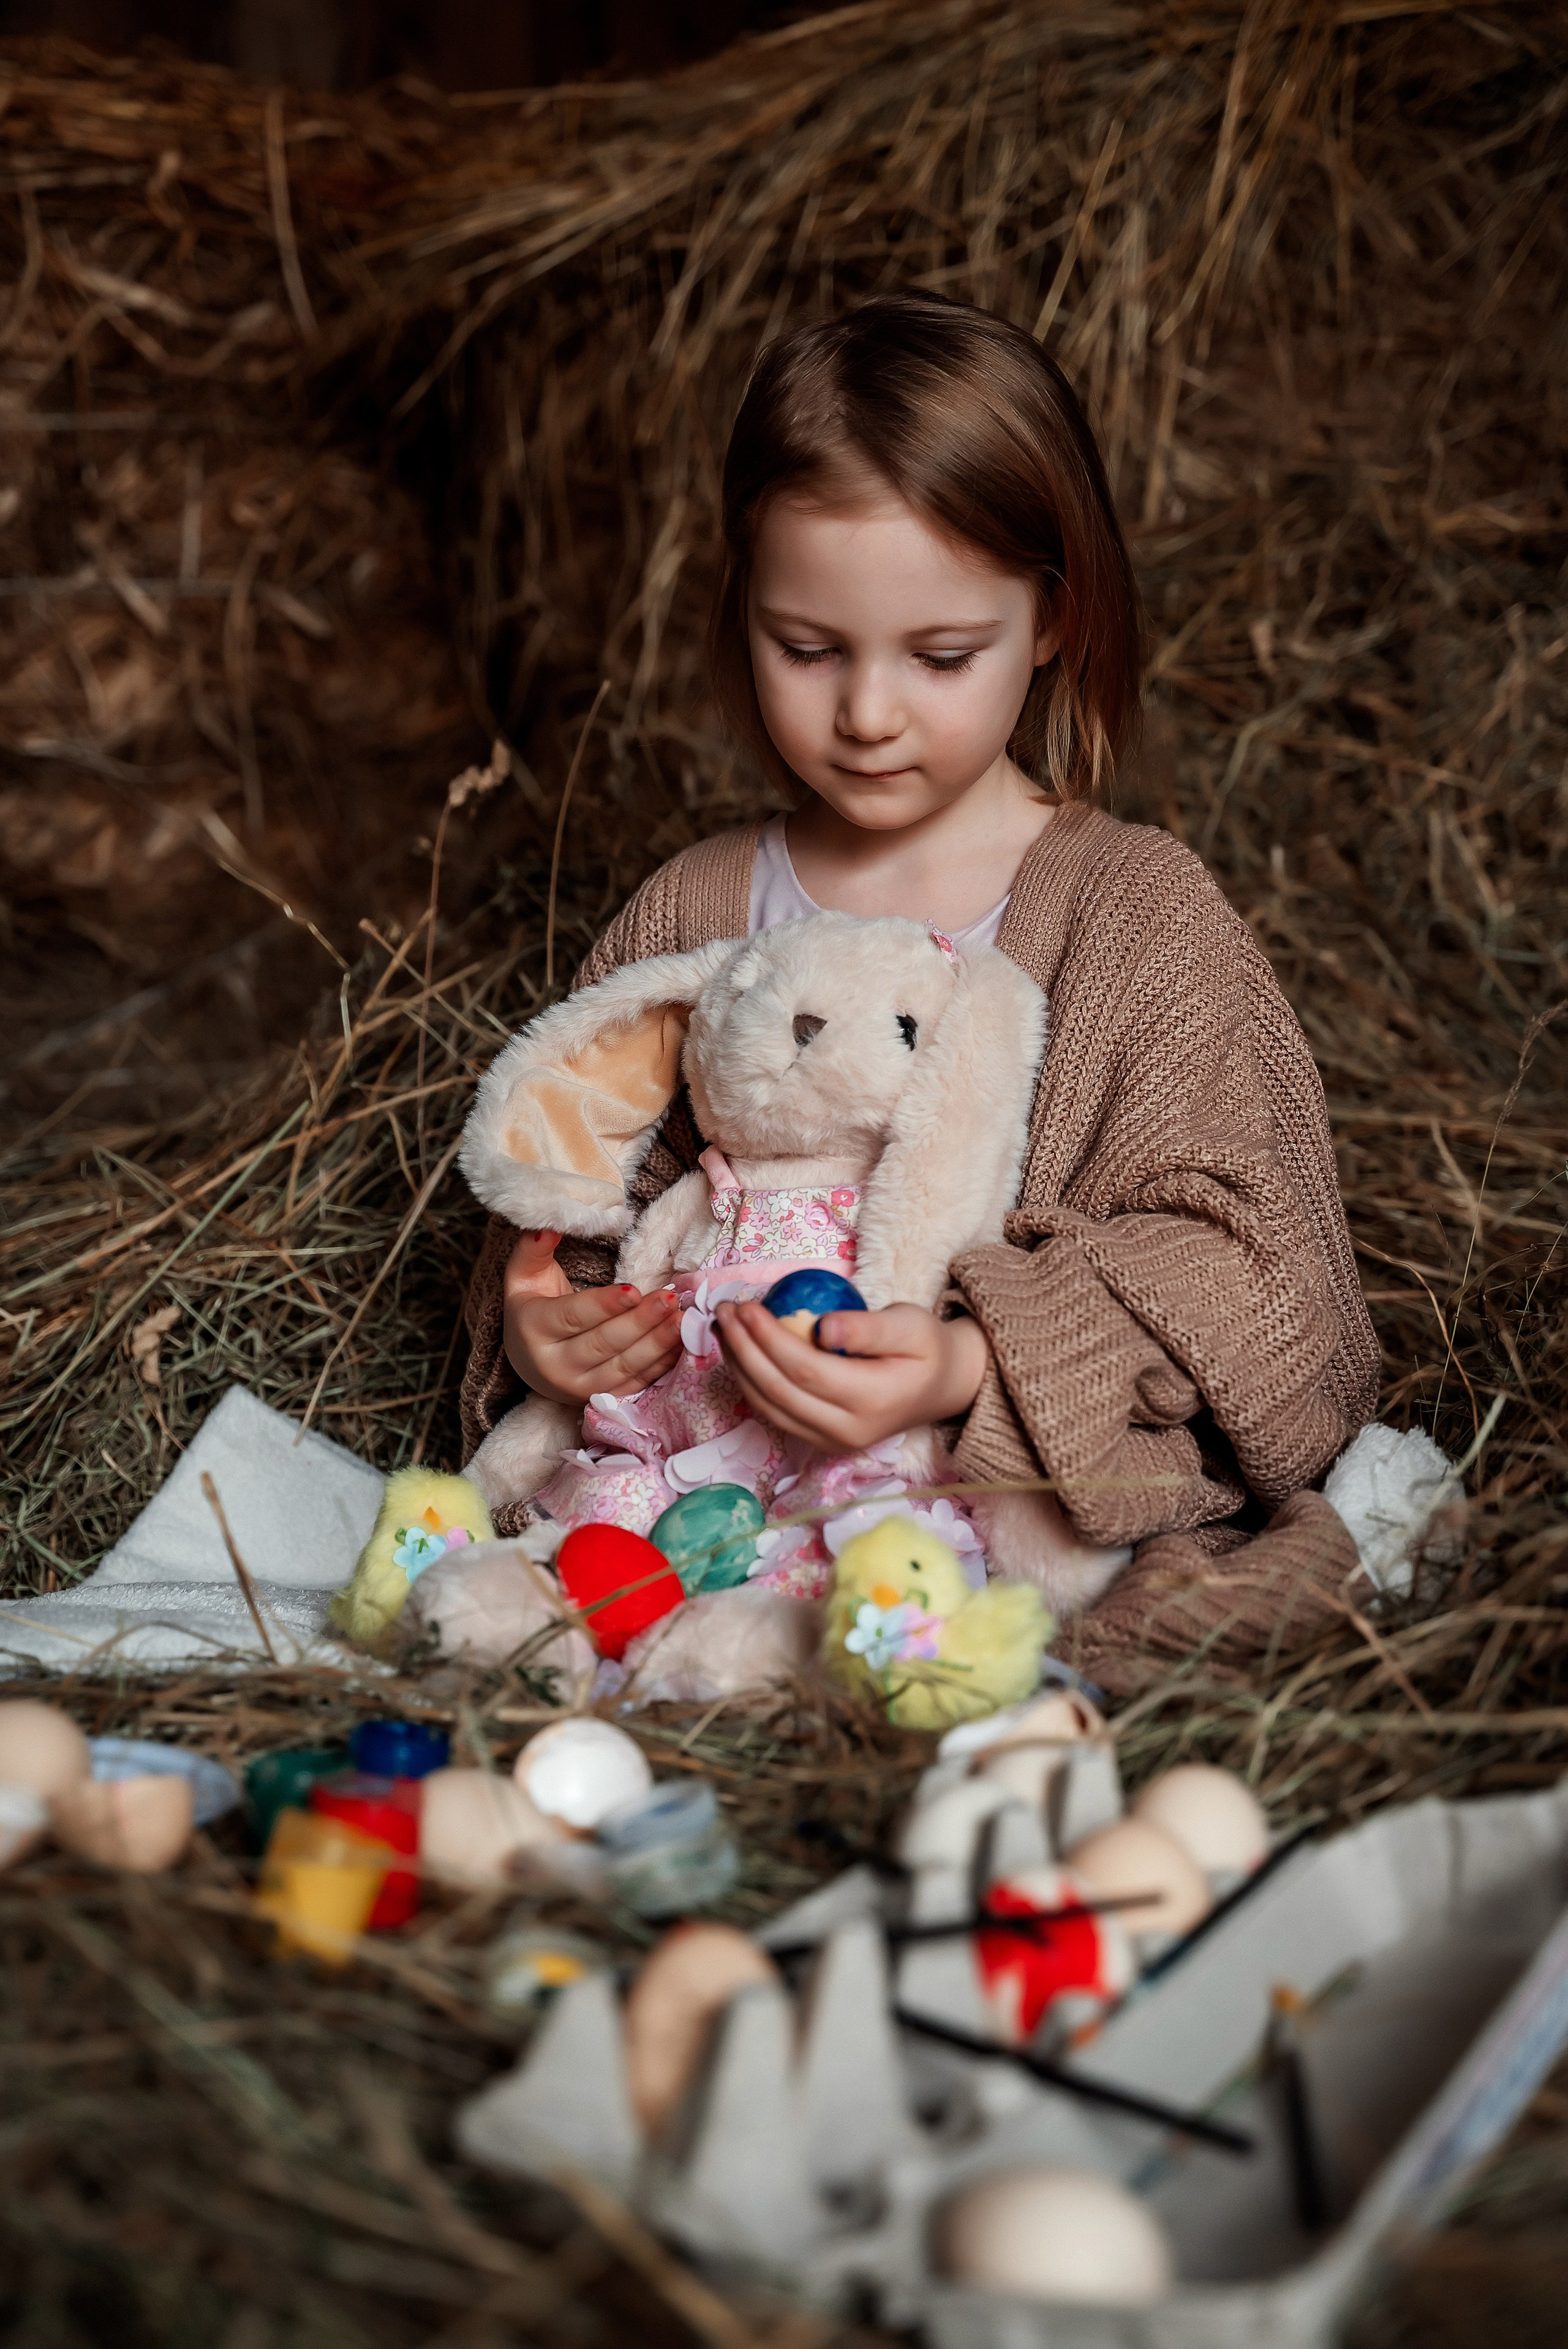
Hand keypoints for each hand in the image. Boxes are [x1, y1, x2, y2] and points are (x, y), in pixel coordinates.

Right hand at [502, 1229, 681, 1404]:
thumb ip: (533, 1249)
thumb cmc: (531, 1307)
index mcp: (533, 1330)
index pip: (572, 1317)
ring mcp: (579, 1387)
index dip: (604, 1305)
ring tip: (682, 1319)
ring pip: (623, 1367)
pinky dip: (661, 1364)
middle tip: (670, 1299)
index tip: (634, 1289)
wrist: (528, 1358)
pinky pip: (635, 1383)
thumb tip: (547, 1226)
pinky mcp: (601, 1397)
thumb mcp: (522, 1275)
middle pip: (602, 1344)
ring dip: (657, 1343)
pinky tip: (680, 1342)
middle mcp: (554, 1365)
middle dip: (640, 1321)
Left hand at [713, 1298, 988, 1451]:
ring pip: (770, 1407)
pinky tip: (740, 1352)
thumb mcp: (911, 1326)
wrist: (943, 1387)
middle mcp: (847, 1430)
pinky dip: (751, 1383)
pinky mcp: (821, 1441)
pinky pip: (776, 1414)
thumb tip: (824, 1327)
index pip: (805, 1371)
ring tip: (723, 1327)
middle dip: (743, 1350)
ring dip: (739, 1367)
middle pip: (779, 1392)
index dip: (769, 1340)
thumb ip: (870, 1328)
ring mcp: (832, 1442)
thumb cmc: (927, 1348)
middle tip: (723, 1311)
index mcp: (871, 1401)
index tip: (747, 1306)